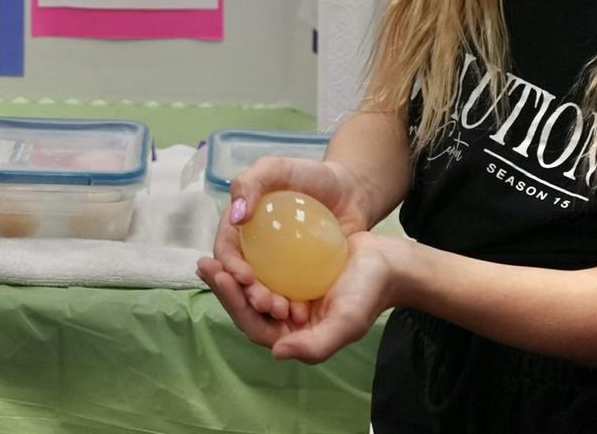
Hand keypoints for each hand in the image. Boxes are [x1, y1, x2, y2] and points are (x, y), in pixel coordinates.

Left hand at [198, 230, 403, 362]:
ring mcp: (290, 297)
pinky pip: (264, 270)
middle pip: (247, 308)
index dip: (234, 304)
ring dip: (233, 275)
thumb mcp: (346, 322)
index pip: (255, 326)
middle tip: (207, 263)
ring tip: (215, 257)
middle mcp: (289, 321)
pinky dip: (249, 260)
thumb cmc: (369, 292)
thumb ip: (315, 345)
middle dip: (225, 288)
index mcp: (297, 337)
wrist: (390, 262)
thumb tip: (276, 352)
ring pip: (252, 289)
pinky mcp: (292, 275)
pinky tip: (237, 243)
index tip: (221, 276)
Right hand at [208, 155, 375, 320]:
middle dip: (244, 296)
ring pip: (262, 295)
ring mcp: (276, 270)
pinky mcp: (298, 281)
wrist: (351, 192)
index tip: (244, 277)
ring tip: (282, 311)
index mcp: (240, 229)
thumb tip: (236, 217)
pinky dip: (291, 309)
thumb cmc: (312, 176)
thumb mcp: (277, 168)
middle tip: (264, 302)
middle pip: (240, 281)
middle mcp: (253, 253)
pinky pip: (290, 298)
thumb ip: (251, 183)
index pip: (225, 252)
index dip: (228, 267)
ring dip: (266, 308)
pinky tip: (301, 314)